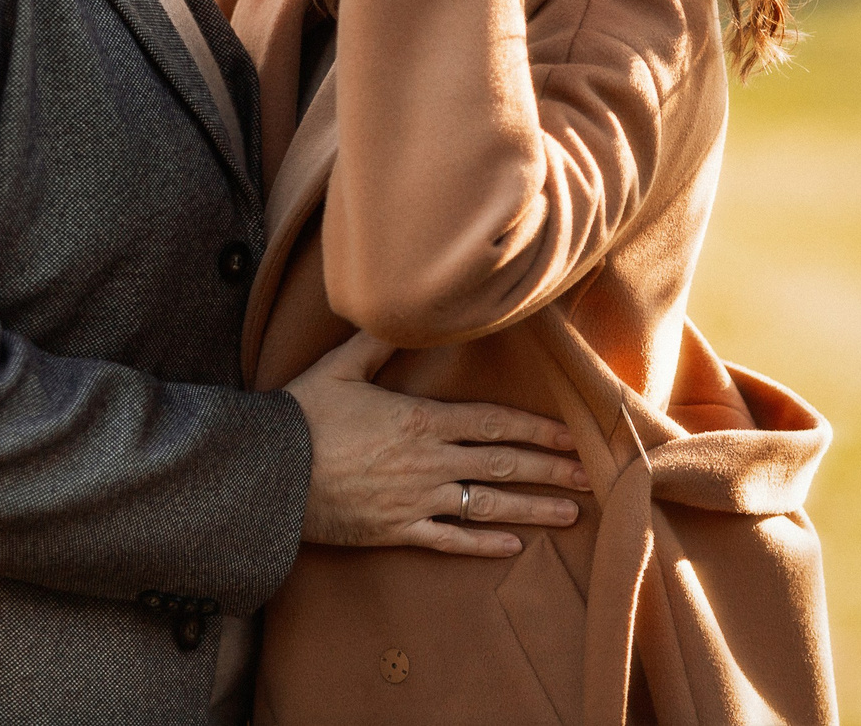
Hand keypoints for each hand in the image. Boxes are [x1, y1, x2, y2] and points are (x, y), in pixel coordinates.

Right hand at [287, 332, 586, 557]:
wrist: (268, 473)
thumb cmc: (301, 415)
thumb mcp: (338, 369)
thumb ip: (377, 344)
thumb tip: (403, 313)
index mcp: (419, 420)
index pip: (492, 423)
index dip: (536, 428)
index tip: (571, 435)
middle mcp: (428, 462)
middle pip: (502, 464)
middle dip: (550, 468)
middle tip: (592, 476)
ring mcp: (416, 500)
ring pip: (487, 506)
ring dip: (532, 509)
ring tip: (569, 513)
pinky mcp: (397, 531)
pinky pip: (449, 540)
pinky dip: (482, 545)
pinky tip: (511, 546)